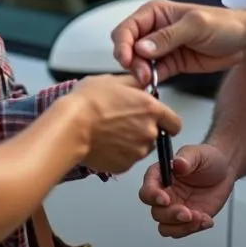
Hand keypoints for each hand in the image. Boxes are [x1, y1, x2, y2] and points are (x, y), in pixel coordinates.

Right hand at [67, 75, 181, 173]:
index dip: (167, 121)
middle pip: (156, 135)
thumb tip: (143, 83)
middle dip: (144, 129)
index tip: (160, 121)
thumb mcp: (114, 80)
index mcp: (150, 109)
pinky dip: (119, 153)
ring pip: (141, 148)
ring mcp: (137, 151)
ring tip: (111, 131)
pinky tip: (105, 142)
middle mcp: (148, 132)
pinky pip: (127, 159)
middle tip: (124, 122)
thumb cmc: (88, 102)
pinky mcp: (124, 166)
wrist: (71, 127)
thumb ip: (135, 83)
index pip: (175, 122)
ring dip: (132, 142)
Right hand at [111, 0, 245, 84]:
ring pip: (138, 62)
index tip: (126, 59)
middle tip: (141, 74)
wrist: (244, 41)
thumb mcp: (195, 26)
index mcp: (155, 13)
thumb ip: (167, 36)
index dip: (122, 44)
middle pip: (128, 47)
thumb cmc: (223, 24)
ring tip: (148, 81)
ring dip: (139, 73)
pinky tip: (153, 85)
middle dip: (130, 61)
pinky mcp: (170, 63)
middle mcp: (154, 29)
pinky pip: (153, 73)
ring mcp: (161, 48)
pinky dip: (150, 80)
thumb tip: (141, 47)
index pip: (128, 28)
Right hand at [138, 143, 234, 237]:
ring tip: (200, 217)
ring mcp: (175, 209)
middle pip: (156, 212)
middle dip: (171, 216)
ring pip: (166, 227)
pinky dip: (194, 229)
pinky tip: (207, 219)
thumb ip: (186, 159)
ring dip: (181, 227)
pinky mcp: (187, 220)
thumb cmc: (207, 158)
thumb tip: (177, 163)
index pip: (147, 189)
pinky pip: (183, 231)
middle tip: (188, 213)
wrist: (224, 170)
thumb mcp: (198, 154)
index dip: (153, 196)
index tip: (165, 199)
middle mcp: (164, 194)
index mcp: (161, 176)